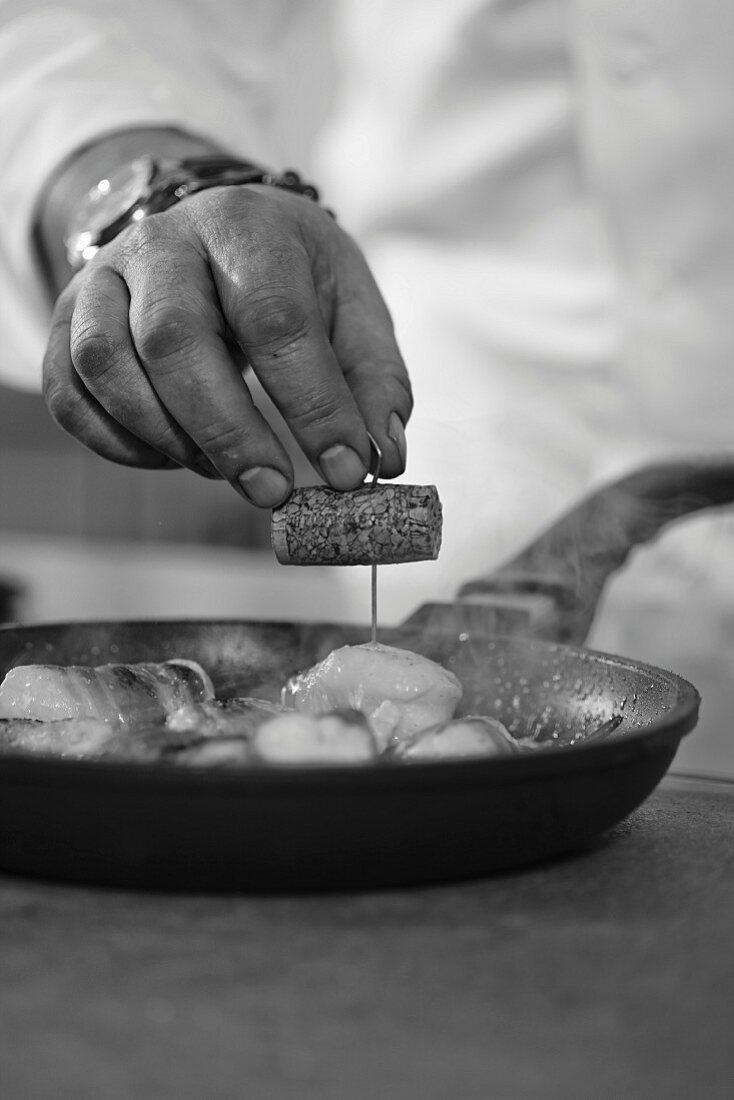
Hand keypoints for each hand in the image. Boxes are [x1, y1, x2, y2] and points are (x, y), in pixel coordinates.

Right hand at [42, 184, 411, 505]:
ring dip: (167, 437)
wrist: (215, 229)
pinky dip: (116, 442)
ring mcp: (104, 277)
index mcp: (247, 227)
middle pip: (174, 340)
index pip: (276, 319)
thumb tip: (382, 458)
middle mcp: (163, 242)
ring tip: (223, 468)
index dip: (312, 404)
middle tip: (273, 491)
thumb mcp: (352, 305)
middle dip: (228, 431)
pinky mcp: (70, 319)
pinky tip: (172, 457)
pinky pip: (68, 392)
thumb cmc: (294, 277)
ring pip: (107, 365)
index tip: (346, 471)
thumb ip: (375, 379)